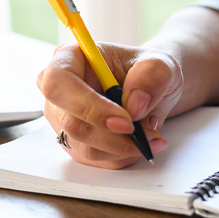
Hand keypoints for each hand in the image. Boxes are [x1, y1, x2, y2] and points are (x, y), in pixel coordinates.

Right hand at [36, 42, 182, 168]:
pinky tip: (140, 140)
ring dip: (123, 147)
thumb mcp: (160, 63)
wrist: (149, 88)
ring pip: (85, 147)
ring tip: (151, 134)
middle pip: (72, 124)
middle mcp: (59, 91)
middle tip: (148, 133)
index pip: (58, 84)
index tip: (125, 120)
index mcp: (68, 59)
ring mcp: (62, 119)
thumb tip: (135, 104)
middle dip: (114, 136)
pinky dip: (123, 155)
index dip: (88, 106)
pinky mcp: (74, 142)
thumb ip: (151, 76)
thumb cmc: (146, 70)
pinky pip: (96, 158)